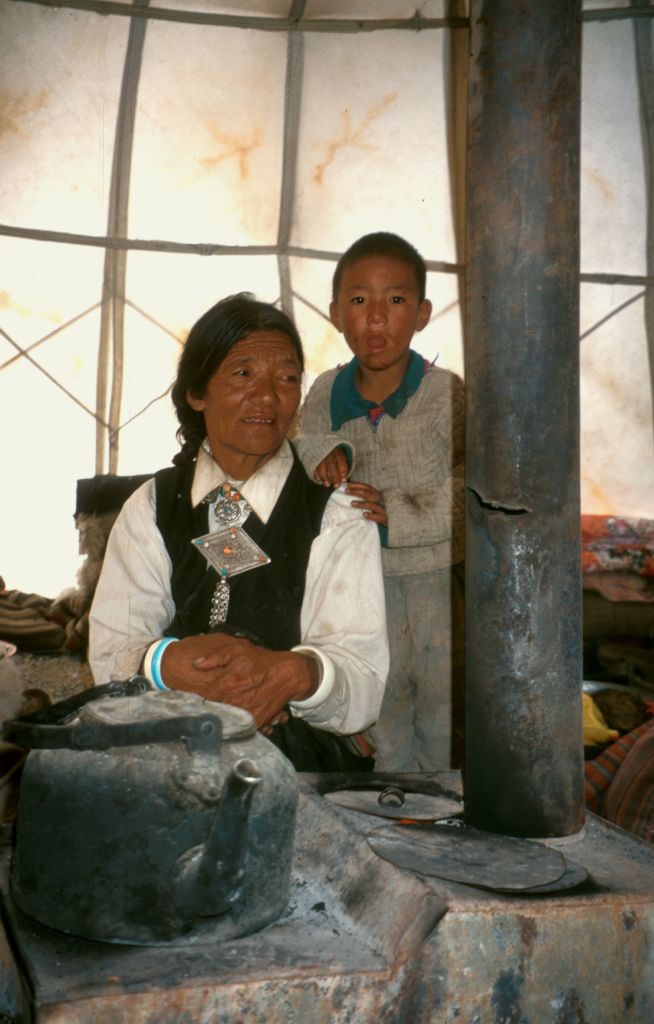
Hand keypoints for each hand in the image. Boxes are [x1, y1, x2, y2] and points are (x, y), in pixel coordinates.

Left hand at [161, 633, 318, 729]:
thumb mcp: (237, 650)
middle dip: (208, 710)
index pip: (202, 698)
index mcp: (226, 685)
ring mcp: (246, 714)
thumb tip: (195, 664)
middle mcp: (235, 702)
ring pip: (226, 722)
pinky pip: (241, 727)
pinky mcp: (256, 722)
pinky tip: (236, 716)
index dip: (196, 698)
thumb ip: (214, 657)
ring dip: (222, 719)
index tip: (191, 698)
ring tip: (221, 713)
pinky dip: (238, 724)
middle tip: (205, 707)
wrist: (287, 674)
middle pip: (212, 713)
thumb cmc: (261, 660)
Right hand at [314, 446, 349, 486]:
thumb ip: (343, 466)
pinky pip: (314, 466)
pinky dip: (316, 473)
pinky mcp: (313, 458)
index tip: (344, 480)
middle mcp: (329, 453)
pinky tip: (318, 479)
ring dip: (324, 477)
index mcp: (338, 451)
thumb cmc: (335, 455)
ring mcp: (320, 455)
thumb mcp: (341, 456)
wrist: (322, 446)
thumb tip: (344, 479)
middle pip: (331, 465)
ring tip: (327, 484)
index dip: (343, 471)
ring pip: (322, 466)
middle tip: (336, 486)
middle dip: (334, 476)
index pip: (341, 460)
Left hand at [345, 481, 387, 526]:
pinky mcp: (385, 519)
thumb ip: (368, 498)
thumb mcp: (377, 502)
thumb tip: (353, 492)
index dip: (357, 485)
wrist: (398, 521)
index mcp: (379, 495)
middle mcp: (381, 501)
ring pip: (372, 505)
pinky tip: (364, 515)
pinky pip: (378, 517)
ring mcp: (383, 510)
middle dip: (356, 491)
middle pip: (368, 494)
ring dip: (361, 503)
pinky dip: (371, 515)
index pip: (367, 487)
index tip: (348, 484)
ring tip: (352, 503)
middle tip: (346, 491)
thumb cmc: (383, 512)